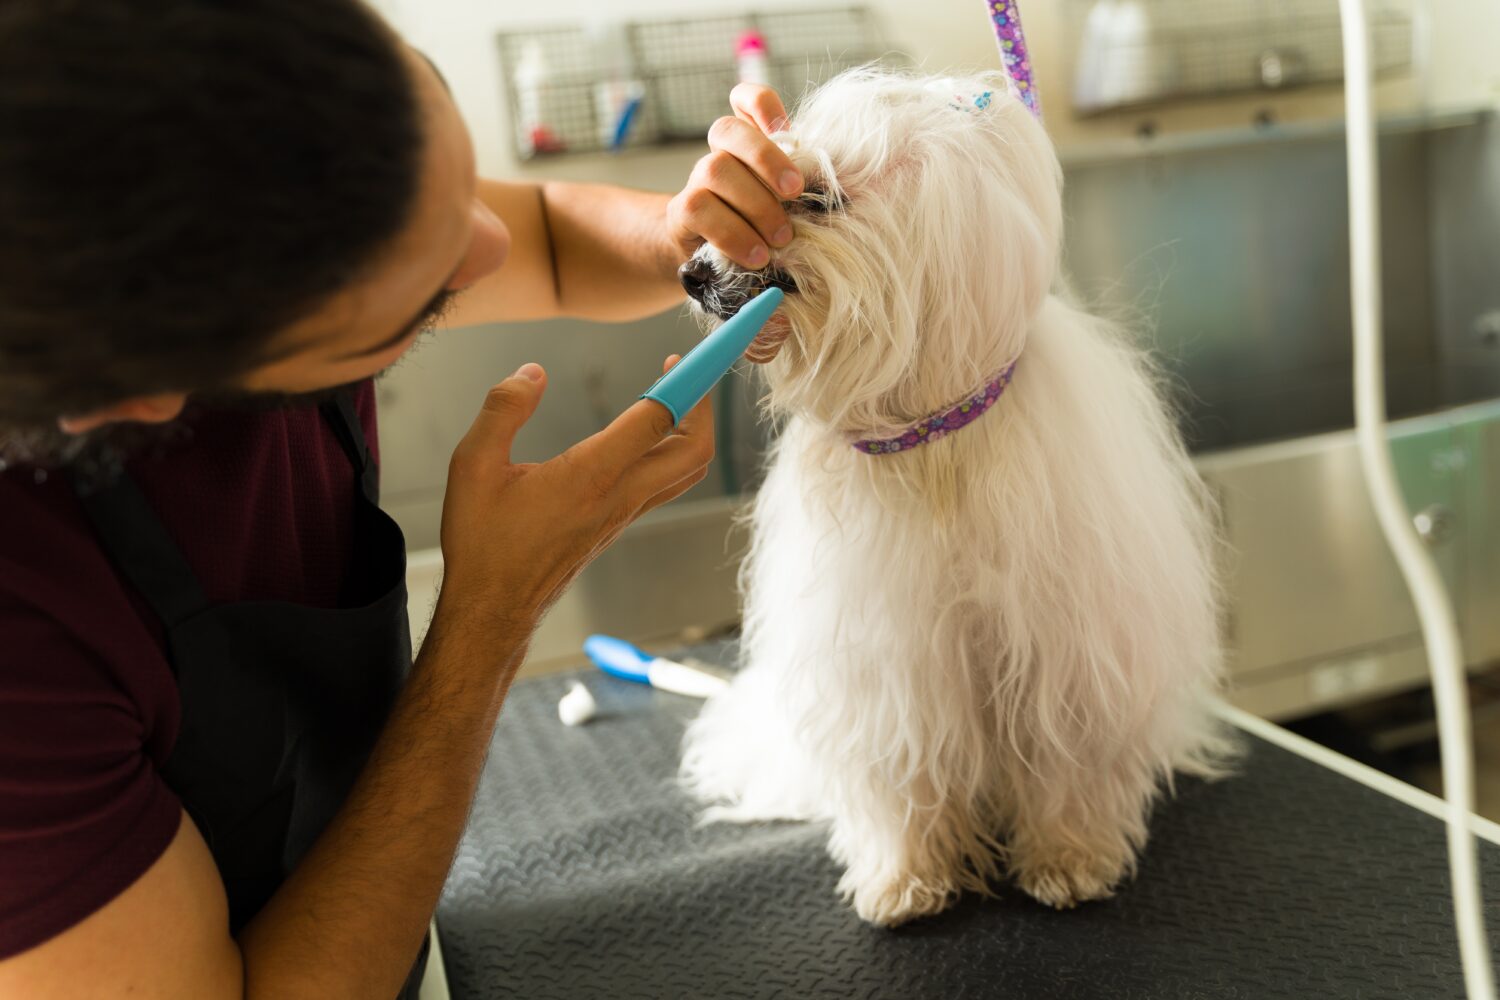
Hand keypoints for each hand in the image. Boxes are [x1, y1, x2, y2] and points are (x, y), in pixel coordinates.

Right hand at [437, 358, 712, 637]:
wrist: (494, 608)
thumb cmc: (483, 542)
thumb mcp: (472, 465)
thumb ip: (503, 410)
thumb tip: (532, 372)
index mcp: (592, 475)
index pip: (658, 419)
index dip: (681, 381)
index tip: (687, 353)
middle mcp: (620, 495)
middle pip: (694, 450)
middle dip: (701, 404)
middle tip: (682, 370)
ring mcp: (624, 514)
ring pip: (685, 471)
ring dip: (689, 430)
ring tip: (666, 393)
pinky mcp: (618, 525)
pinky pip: (663, 485)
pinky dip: (668, 451)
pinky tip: (640, 435)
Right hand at [666, 83, 803, 270]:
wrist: (713, 265)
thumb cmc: (762, 230)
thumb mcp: (787, 205)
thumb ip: (801, 188)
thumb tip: (844, 189)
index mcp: (748, 145)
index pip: (744, 100)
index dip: (760, 103)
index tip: (786, 129)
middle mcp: (719, 155)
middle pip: (727, 130)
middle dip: (766, 158)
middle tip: (795, 193)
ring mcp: (696, 182)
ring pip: (715, 169)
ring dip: (755, 204)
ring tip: (781, 238)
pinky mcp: (681, 214)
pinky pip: (699, 210)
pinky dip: (732, 234)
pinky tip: (756, 256)